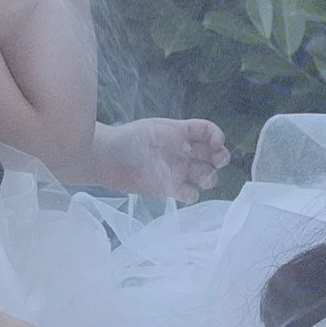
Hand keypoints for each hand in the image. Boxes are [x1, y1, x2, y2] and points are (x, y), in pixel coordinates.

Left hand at [89, 115, 228, 199]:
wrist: (104, 161)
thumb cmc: (126, 139)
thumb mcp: (149, 132)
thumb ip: (171, 137)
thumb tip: (190, 149)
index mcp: (180, 132)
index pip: (207, 131)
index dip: (216, 136)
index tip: (216, 144)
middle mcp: (183, 151)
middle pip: (213, 154)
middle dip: (221, 157)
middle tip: (218, 161)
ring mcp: (178, 170)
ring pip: (205, 175)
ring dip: (210, 177)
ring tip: (202, 178)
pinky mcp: (169, 188)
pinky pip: (189, 193)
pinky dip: (192, 195)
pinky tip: (184, 192)